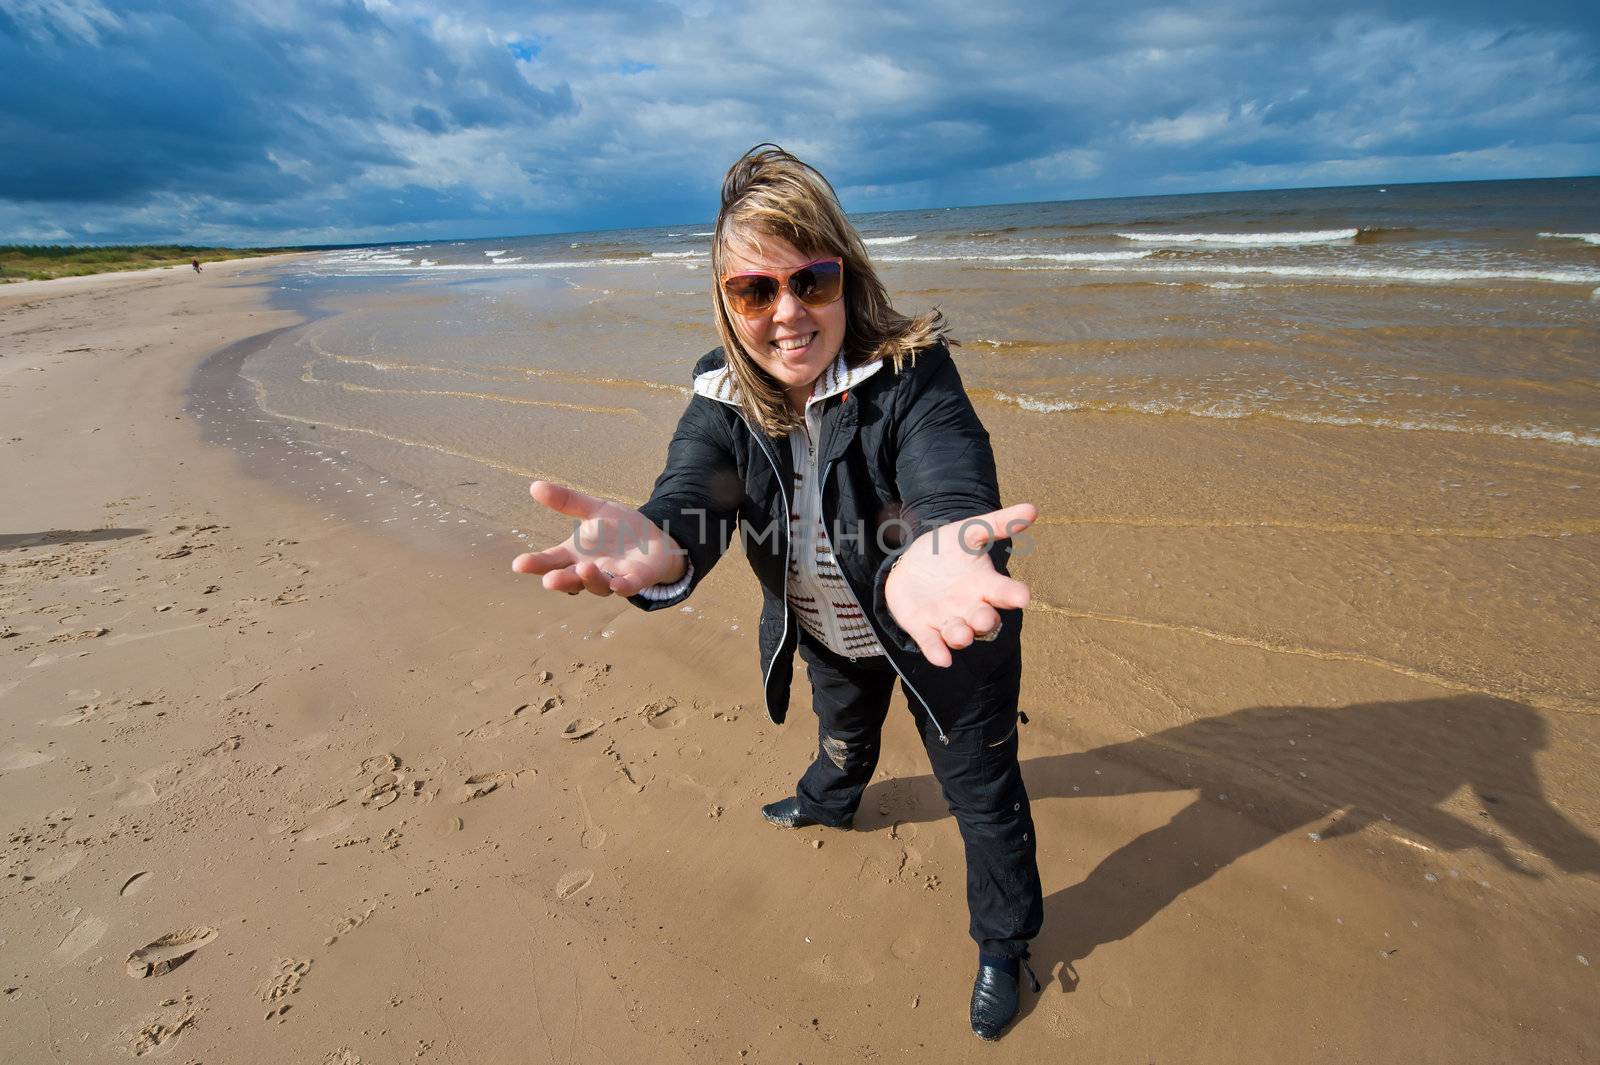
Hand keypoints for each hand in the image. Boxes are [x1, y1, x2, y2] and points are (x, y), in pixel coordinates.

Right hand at [510, 480, 685, 596]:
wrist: (654, 539)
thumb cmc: (618, 528)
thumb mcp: (593, 510)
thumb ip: (567, 501)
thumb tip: (534, 486)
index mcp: (574, 554)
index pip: (550, 561)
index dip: (535, 564)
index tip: (518, 564)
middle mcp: (589, 570)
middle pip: (570, 580)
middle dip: (560, 580)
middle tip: (548, 580)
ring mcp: (612, 577)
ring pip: (597, 585)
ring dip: (590, 579)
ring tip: (584, 567)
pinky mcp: (636, 580)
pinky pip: (628, 587)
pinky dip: (623, 587)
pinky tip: (619, 584)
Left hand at [884, 503, 1034, 667]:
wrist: (913, 563)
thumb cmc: (949, 549)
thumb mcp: (969, 531)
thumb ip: (999, 523)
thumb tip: (1032, 509)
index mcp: (985, 585)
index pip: (1005, 593)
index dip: (1014, 595)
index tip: (1023, 596)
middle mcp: (970, 607)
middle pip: (984, 619)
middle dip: (985, 621)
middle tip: (985, 619)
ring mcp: (947, 619)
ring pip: (959, 634)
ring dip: (961, 636)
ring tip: (962, 635)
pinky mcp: (923, 628)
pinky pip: (932, 643)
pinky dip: (937, 652)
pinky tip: (941, 658)